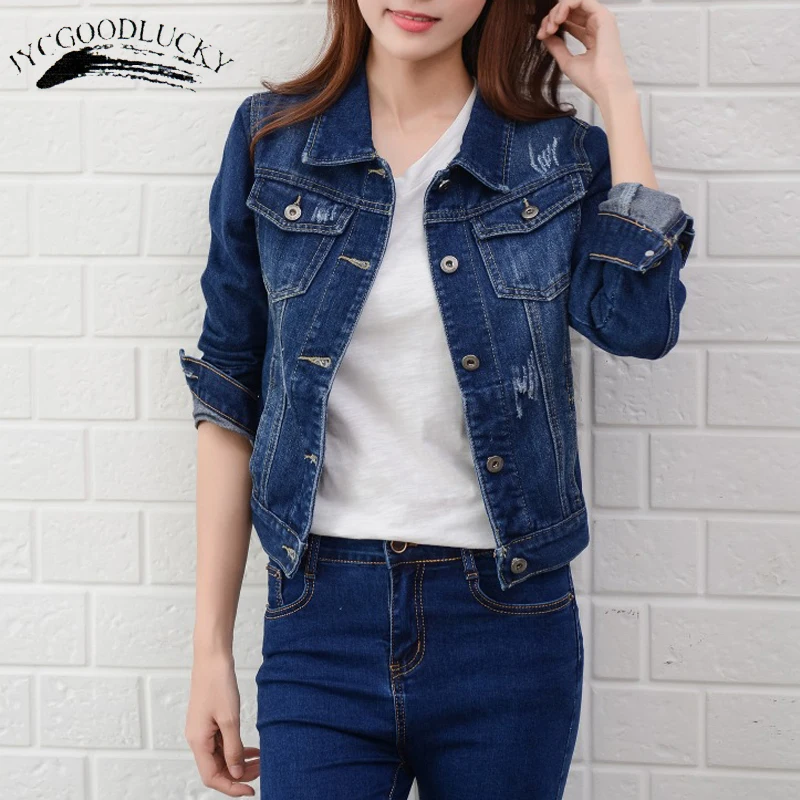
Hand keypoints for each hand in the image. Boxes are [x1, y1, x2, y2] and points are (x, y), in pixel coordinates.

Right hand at [185, 651, 259, 796]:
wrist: (212, 657)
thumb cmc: (218, 684)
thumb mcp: (230, 719)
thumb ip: (233, 749)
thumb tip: (236, 774)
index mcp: (198, 742)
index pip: (212, 777)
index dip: (232, 787)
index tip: (252, 791)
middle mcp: (198, 739)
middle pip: (217, 769)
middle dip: (239, 774)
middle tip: (263, 771)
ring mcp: (203, 730)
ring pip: (221, 757)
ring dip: (240, 762)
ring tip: (261, 761)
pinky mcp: (209, 722)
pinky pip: (223, 743)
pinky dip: (237, 748)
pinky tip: (253, 749)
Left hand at [536, 0, 635, 106]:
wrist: (605, 87)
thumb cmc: (592, 80)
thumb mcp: (567, 62)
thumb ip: (556, 47)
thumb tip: (545, 36)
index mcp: (591, 36)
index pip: (568, 21)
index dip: (551, 24)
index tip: (541, 36)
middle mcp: (597, 26)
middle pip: (570, 11)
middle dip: (552, 17)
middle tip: (544, 31)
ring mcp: (601, 19)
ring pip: (574, 3)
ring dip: (557, 11)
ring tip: (550, 26)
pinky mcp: (603, 16)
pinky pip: (581, 0)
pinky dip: (565, 6)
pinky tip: (557, 19)